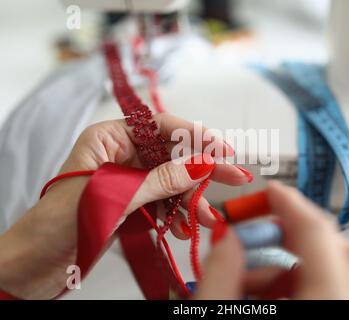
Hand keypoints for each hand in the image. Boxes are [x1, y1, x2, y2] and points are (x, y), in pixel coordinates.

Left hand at [0, 114, 249, 298]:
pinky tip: (185, 228)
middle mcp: (121, 155)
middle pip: (171, 154)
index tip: (222, 149)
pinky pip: (163, 203)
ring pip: (171, 182)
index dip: (194, 135)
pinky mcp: (132, 205)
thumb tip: (201, 164)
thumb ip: (160, 180)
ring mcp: (128, 181)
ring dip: (191, 200)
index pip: (160, 127)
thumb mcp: (114, 196)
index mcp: (109, 139)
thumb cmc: (60, 224)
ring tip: (207, 218)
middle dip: (202, 168)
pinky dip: (177, 215)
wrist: (34, 266)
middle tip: (234, 176)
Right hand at [195, 181, 348, 299]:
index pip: (316, 231)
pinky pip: (340, 290)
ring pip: (341, 270)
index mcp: (329, 300)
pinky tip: (270, 296)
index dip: (289, 203)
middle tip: (261, 236)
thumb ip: (220, 272)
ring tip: (250, 281)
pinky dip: (306, 284)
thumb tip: (226, 236)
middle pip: (340, 247)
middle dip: (296, 234)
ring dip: (294, 264)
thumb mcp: (220, 312)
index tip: (271, 188)